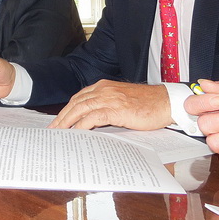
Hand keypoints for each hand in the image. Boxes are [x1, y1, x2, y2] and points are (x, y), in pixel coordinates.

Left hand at [48, 81, 171, 129]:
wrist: (166, 102)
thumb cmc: (147, 104)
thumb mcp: (121, 101)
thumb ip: (106, 106)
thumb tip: (90, 121)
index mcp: (104, 86)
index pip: (79, 97)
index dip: (67, 109)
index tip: (58, 120)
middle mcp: (104, 90)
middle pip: (76, 103)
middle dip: (62, 117)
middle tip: (52, 130)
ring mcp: (109, 99)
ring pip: (80, 109)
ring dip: (67, 122)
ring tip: (59, 133)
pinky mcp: (116, 109)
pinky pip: (93, 117)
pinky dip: (81, 125)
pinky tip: (75, 133)